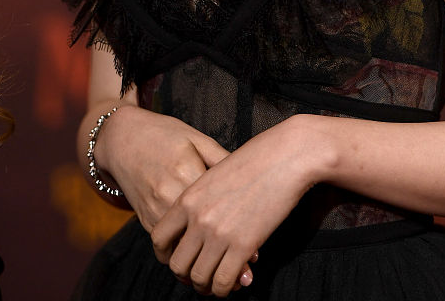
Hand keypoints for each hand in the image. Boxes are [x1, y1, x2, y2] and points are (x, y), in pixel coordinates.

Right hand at [94, 105, 257, 288]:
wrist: (123, 137)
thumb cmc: (166, 135)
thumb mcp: (198, 140)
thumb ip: (221, 160)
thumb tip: (250, 180)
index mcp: (187, 172)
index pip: (217, 212)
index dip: (238, 235)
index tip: (255, 254)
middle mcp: (169, 195)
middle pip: (198, 240)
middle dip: (221, 261)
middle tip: (243, 277)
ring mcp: (154, 209)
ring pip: (179, 252)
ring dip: (201, 267)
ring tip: (224, 278)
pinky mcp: (144, 219)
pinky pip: (165, 248)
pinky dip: (182, 258)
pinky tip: (200, 263)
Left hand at [151, 116, 314, 296]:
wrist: (285, 157)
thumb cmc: (256, 159)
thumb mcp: (216, 171)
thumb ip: (202, 197)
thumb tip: (197, 221)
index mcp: (189, 198)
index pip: (159, 237)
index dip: (165, 254)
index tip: (178, 257)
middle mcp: (199, 218)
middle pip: (178, 264)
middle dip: (187, 274)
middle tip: (199, 274)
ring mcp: (220, 233)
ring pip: (199, 278)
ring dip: (206, 286)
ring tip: (216, 282)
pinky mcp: (243, 245)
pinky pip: (223, 281)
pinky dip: (225, 288)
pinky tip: (234, 282)